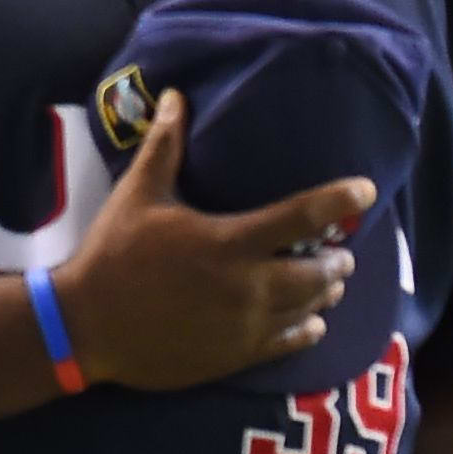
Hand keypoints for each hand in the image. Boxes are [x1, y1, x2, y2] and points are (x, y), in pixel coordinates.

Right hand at [51, 87, 378, 391]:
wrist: (87, 326)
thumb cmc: (113, 255)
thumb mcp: (138, 195)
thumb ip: (165, 147)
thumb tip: (175, 96)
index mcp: (229, 241)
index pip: (301, 216)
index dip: (339, 200)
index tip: (365, 190)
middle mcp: (247, 286)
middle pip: (318, 271)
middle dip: (336, 259)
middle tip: (339, 250)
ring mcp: (244, 326)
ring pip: (309, 309)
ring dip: (324, 292)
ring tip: (329, 281)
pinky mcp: (235, 356)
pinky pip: (288, 343)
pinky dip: (306, 329)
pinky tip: (310, 322)